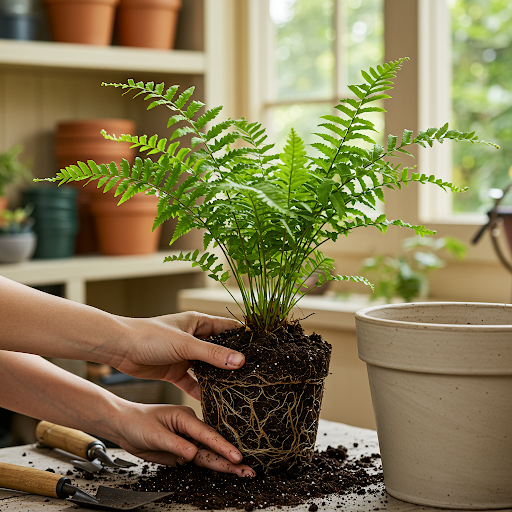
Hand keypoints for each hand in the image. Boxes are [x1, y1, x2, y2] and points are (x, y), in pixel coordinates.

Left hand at [112, 311, 242, 399]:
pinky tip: (213, 400)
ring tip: (237, 389)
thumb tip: (240, 361)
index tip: (261, 348)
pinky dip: (202, 390)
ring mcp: (185, 355)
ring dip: (218, 377)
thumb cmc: (150, 336)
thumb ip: (213, 354)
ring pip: (208, 367)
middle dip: (233, 361)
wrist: (121, 349)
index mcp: (198, 323)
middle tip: (252, 373)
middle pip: (220, 350)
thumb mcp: (186, 345)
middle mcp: (194, 338)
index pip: (228, 328)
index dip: (244, 337)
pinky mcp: (175, 370)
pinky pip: (193, 382)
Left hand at [115, 402, 254, 476]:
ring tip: (242, 472)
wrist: (125, 426)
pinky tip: (225, 470)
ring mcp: (187, 438)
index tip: (237, 457)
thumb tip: (193, 454)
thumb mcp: (155, 434)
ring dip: (223, 464)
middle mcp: (190, 427)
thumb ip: (176, 444)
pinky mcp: (183, 449)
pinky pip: (198, 459)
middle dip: (231, 458)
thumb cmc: (138, 423)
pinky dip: (211, 465)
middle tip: (248, 469)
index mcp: (186, 417)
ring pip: (208, 454)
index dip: (223, 447)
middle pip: (213, 446)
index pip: (208, 435)